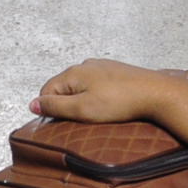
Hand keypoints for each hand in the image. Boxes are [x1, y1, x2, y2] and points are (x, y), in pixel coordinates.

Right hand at [31, 58, 175, 124]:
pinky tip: (108, 105)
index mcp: (73, 72)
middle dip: (67, 105)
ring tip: (97, 114)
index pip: (46, 91)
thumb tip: (32, 104)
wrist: (154, 93)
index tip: (62, 123)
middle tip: (82, 120)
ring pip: (80, 86)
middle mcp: (85, 64)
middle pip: (63, 88)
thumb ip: (55, 106)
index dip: (49, 109)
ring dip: (82, 101)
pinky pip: (95, 85)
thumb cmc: (119, 102)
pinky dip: (96, 96)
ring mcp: (100, 66)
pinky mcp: (114, 71)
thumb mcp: (82, 109)